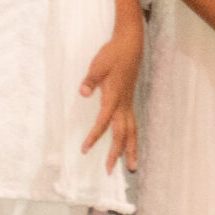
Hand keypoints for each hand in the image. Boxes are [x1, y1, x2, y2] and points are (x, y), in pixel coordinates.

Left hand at [79, 16, 143, 174]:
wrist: (130, 44)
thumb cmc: (112, 54)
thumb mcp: (97, 65)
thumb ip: (90, 80)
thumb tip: (83, 93)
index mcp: (114, 97)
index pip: (104, 122)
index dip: (94, 136)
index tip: (85, 150)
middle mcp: (124, 103)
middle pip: (122, 133)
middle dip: (117, 153)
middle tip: (111, 171)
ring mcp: (128, 102)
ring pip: (131, 131)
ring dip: (130, 149)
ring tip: (131, 167)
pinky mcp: (128, 100)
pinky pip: (132, 124)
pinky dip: (131, 137)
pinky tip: (129, 144)